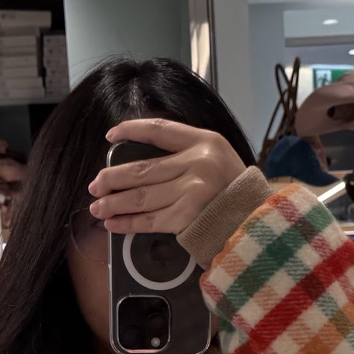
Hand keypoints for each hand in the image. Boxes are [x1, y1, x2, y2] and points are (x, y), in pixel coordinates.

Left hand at [86, 118, 245, 235]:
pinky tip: (113, 224)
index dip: (131, 130)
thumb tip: (140, 162)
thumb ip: (185, 152)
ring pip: (141, 196)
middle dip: (113, 178)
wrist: (258, 219)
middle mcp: (197, 164)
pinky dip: (128, 223)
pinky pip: (150, 220)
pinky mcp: (188, 218)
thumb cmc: (234, 188)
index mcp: (204, 141)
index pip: (159, 130)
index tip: (111, 136)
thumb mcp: (217, 155)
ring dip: (114, 203)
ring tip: (97, 207)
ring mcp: (192, 192)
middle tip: (95, 185)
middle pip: (143, 169)